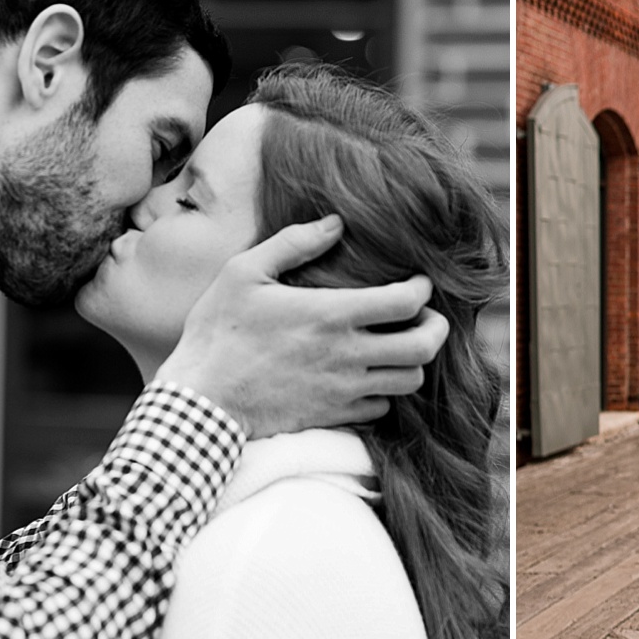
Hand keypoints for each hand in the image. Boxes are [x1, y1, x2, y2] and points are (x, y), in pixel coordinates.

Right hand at [161, 216, 451, 438]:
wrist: (201, 400)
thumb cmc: (218, 331)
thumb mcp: (244, 272)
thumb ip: (293, 244)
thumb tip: (335, 223)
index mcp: (329, 314)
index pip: (405, 302)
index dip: (421, 289)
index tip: (416, 282)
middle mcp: (346, 354)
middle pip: (423, 346)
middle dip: (436, 328)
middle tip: (426, 317)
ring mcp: (343, 389)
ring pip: (409, 381)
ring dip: (413, 361)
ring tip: (401, 345)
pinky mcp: (333, 416)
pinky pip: (382, 408)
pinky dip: (386, 392)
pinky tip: (370, 375)